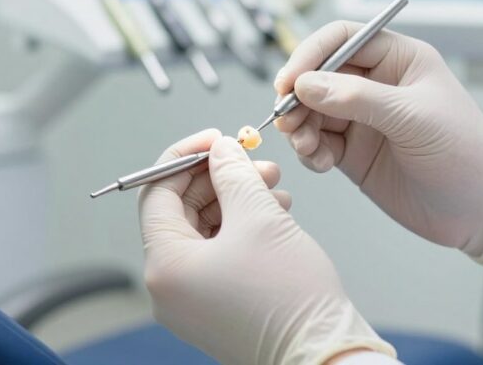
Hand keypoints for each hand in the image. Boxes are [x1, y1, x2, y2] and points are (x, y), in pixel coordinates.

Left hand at [138, 131, 394, 364]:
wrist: (325, 357)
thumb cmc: (292, 300)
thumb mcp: (260, 216)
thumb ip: (233, 173)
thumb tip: (220, 149)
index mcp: (164, 266)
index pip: (157, 193)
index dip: (186, 158)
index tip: (216, 139)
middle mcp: (168, 288)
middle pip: (180, 211)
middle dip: (218, 179)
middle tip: (253, 159)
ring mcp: (190, 301)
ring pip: (203, 230)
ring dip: (235, 200)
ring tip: (272, 185)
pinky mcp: (214, 307)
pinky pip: (216, 254)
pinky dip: (240, 228)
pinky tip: (273, 212)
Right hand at [275, 22, 482, 271]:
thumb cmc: (465, 155)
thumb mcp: (413, 119)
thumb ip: (357, 98)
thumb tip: (305, 85)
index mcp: (399, 59)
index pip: (342, 39)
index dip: (310, 54)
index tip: (289, 81)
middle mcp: (377, 84)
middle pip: (318, 74)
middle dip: (297, 95)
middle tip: (286, 118)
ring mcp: (363, 119)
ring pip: (311, 110)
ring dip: (299, 126)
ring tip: (304, 145)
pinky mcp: (354, 152)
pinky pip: (317, 142)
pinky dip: (309, 150)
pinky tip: (319, 162)